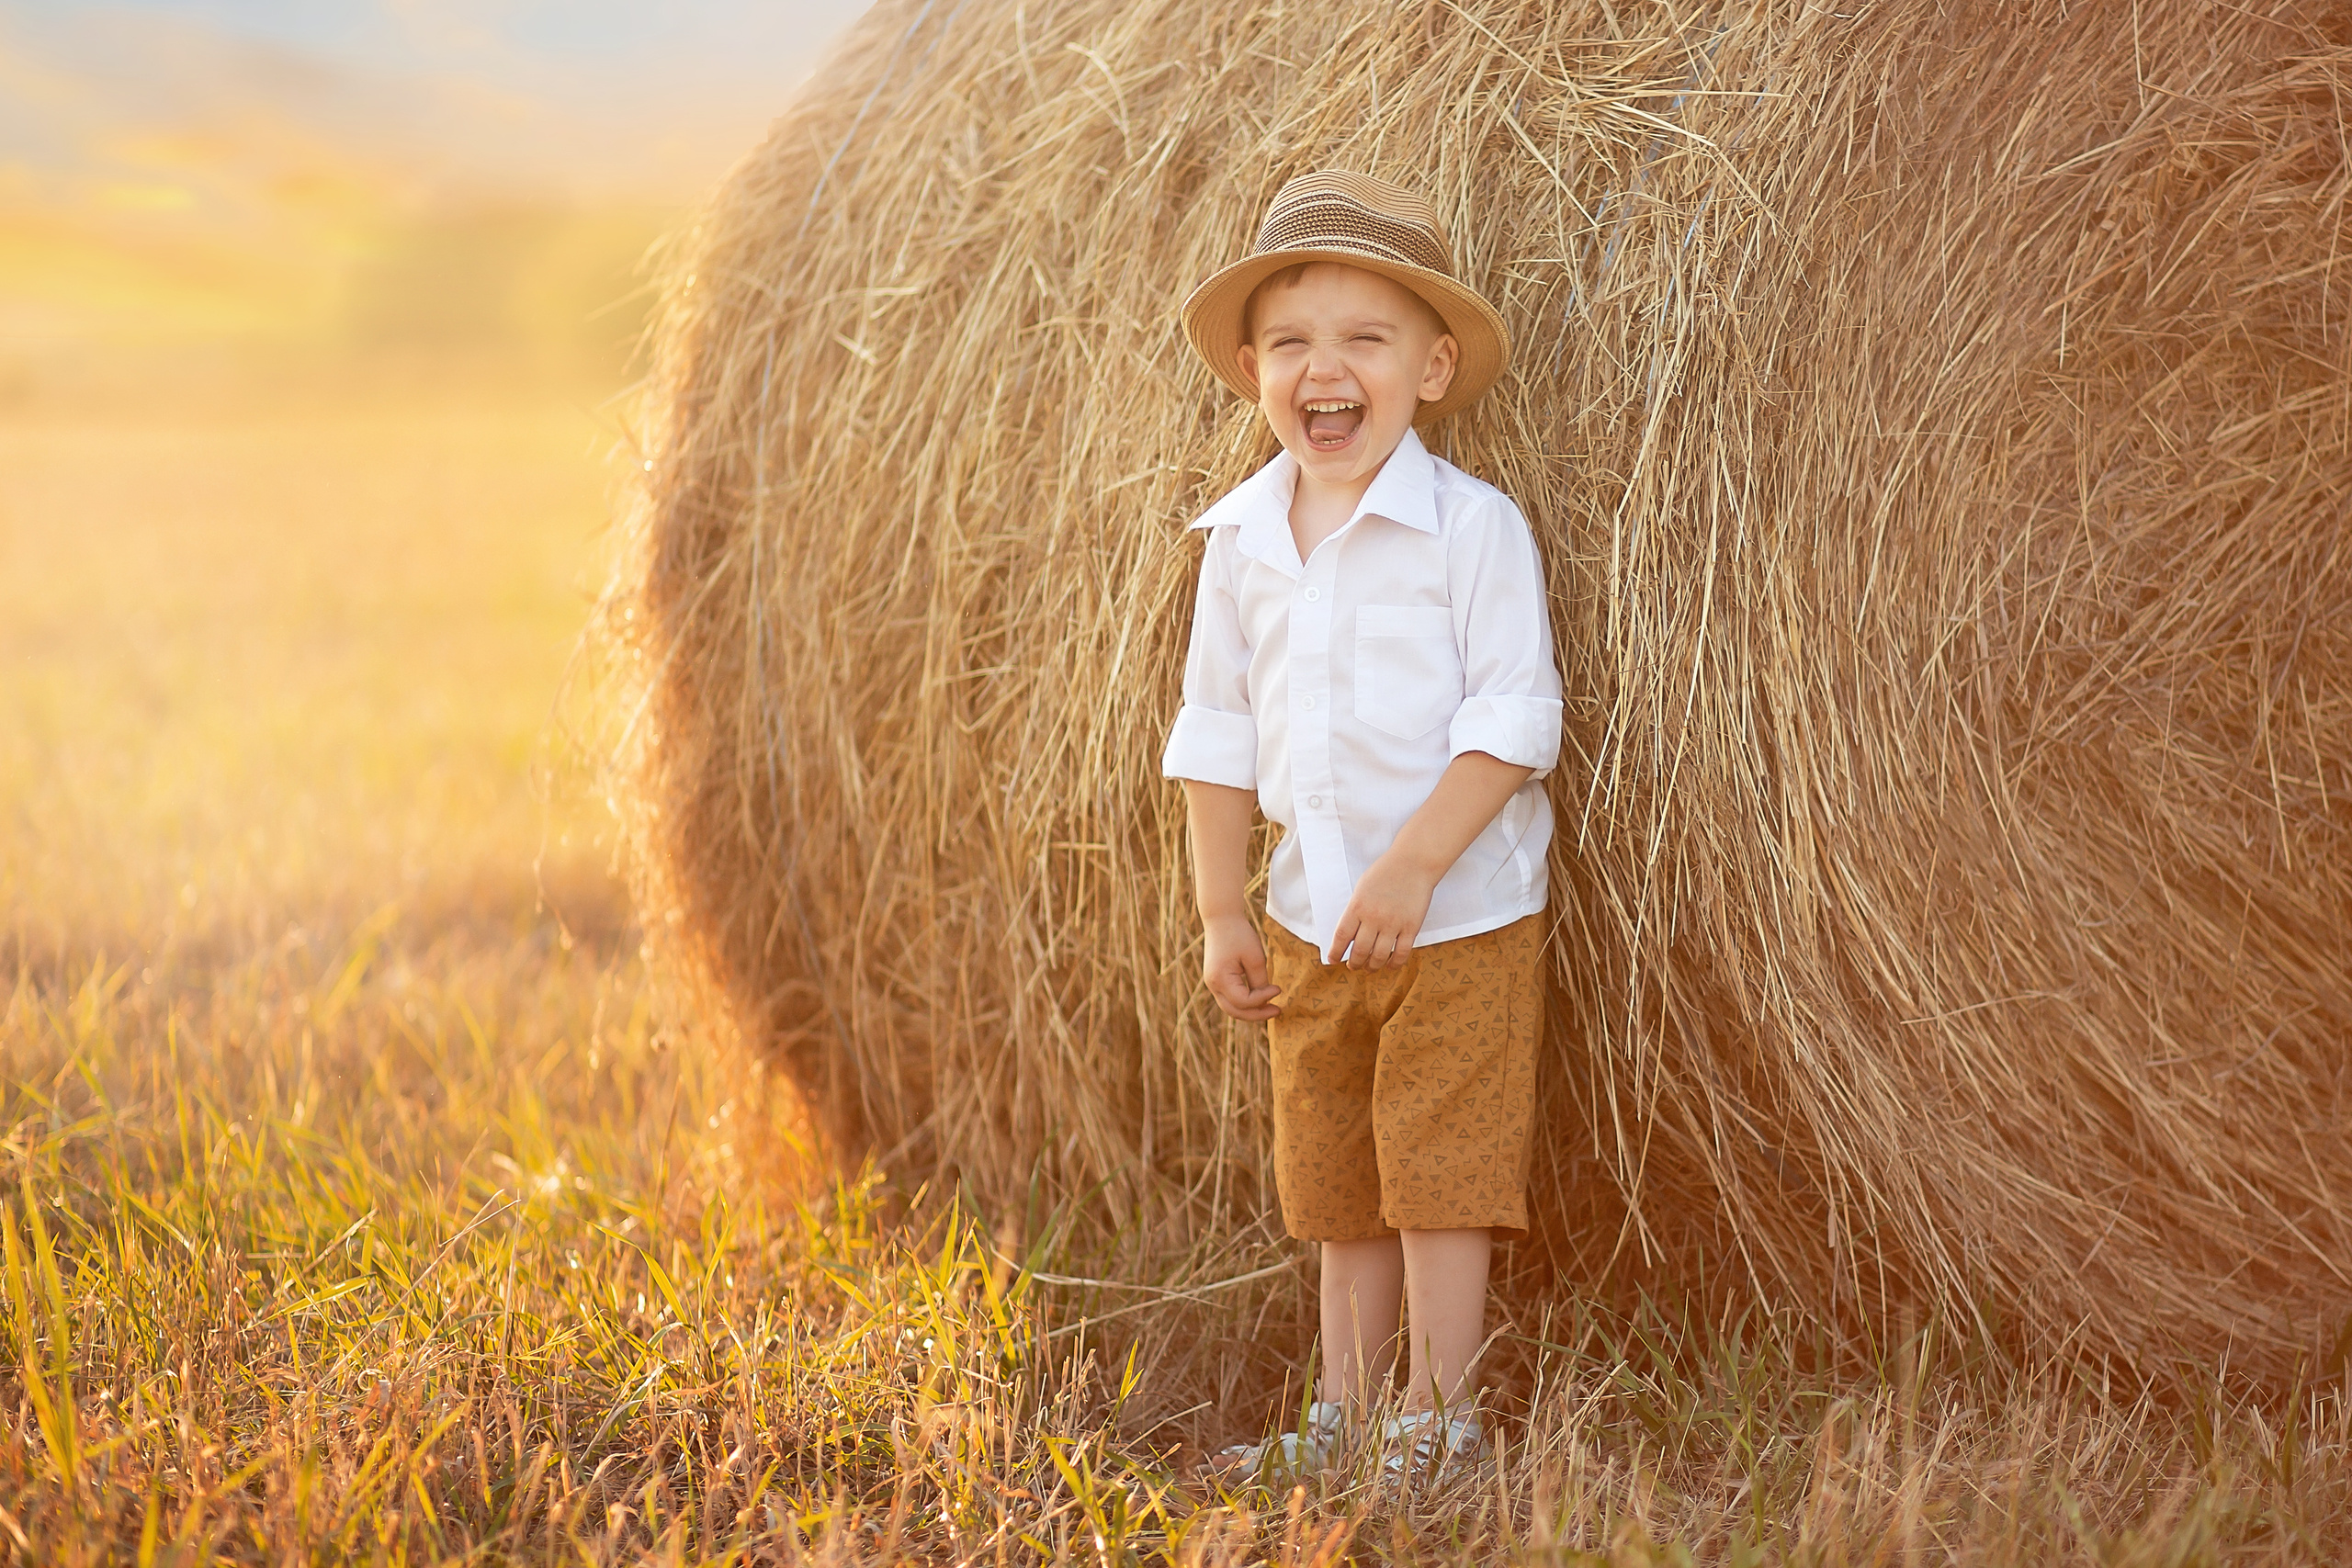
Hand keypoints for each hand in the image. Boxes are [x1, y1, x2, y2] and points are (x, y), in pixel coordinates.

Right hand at [1202, 914, 1282, 1020]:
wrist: (1221, 918)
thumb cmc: (1239, 934)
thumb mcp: (1255, 958)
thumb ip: (1260, 981)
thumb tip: (1265, 1000)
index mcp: (1220, 979)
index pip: (1244, 1002)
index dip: (1263, 999)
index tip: (1278, 989)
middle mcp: (1213, 985)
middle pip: (1235, 1011)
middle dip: (1257, 1014)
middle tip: (1277, 1011)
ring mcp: (1212, 983)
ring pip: (1231, 1008)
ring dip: (1251, 1010)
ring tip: (1270, 1008)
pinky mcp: (1216, 980)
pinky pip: (1230, 998)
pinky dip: (1244, 1002)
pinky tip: (1259, 999)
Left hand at [1327, 850, 1439, 968]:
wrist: (1413, 863)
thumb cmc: (1385, 872)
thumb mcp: (1362, 888)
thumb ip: (1356, 910)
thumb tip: (1349, 934)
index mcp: (1357, 906)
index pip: (1341, 936)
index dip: (1336, 952)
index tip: (1333, 960)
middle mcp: (1374, 917)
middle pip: (1359, 951)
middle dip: (1354, 963)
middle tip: (1353, 966)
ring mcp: (1393, 923)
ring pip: (1379, 956)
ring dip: (1372, 967)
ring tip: (1369, 968)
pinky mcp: (1411, 927)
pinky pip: (1401, 953)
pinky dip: (1394, 964)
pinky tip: (1389, 965)